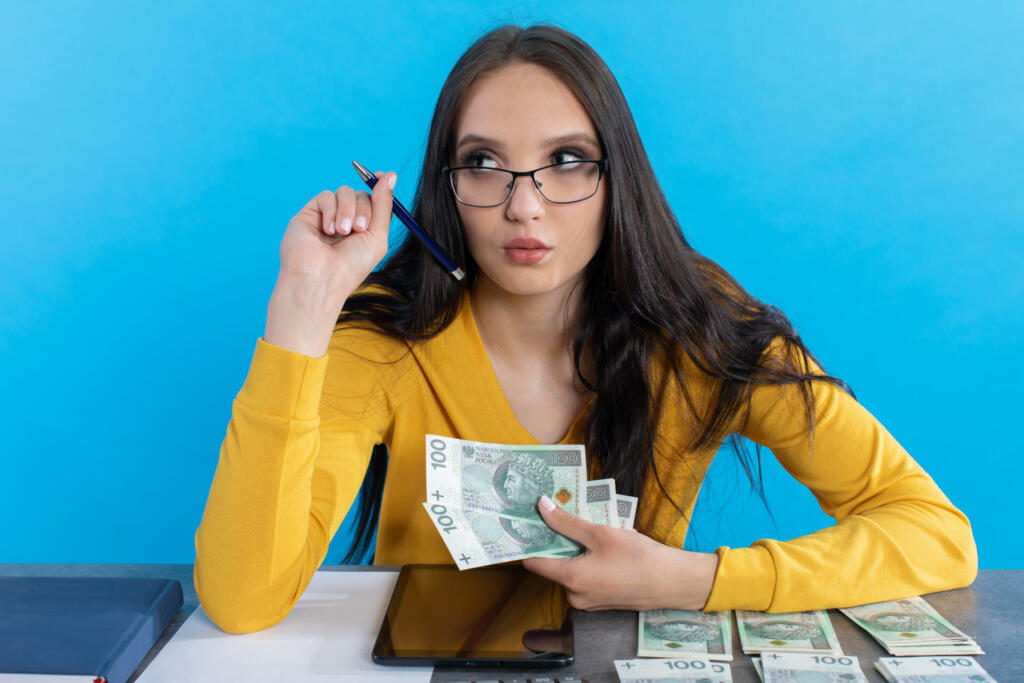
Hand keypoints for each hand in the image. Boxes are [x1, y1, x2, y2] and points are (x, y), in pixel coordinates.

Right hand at [277, 170, 397, 309]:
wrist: (320, 279)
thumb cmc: (350, 266)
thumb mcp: (377, 236)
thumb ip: (384, 205)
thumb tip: (391, 175)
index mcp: (363, 230)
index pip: (373, 202)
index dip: (378, 188)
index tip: (382, 175)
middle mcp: (345, 222)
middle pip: (361, 195)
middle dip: (364, 209)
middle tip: (359, 229)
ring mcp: (327, 217)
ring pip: (344, 192)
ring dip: (347, 210)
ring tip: (342, 231)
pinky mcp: (309, 214)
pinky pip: (326, 196)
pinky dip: (331, 210)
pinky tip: (328, 230)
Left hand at [521, 495, 719, 611]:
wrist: (674, 583)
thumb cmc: (640, 558)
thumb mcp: (601, 534)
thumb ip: (567, 522)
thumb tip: (542, 507)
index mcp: (571, 579)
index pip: (534, 563)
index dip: (529, 542)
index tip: (526, 524)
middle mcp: (575, 595)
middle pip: (553, 565)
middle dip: (558, 542)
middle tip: (565, 518)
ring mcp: (589, 601)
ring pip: (572, 570)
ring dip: (577, 551)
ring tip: (594, 532)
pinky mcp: (601, 602)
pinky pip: (586, 578)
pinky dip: (589, 562)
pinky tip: (606, 549)